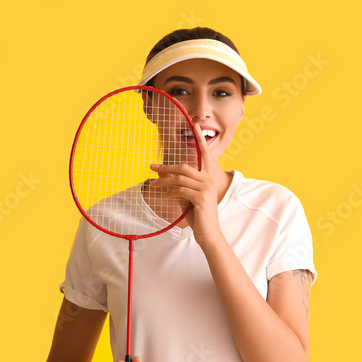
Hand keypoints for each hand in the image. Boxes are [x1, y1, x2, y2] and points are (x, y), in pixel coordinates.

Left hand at [149, 120, 224, 248]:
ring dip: (163, 182)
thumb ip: (177, 186)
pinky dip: (170, 193)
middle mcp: (209, 180)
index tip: (195, 125)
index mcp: (208, 178)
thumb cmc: (198, 217)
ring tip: (153, 185)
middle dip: (166, 166)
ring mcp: (206, 189)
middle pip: (184, 167)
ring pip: (180, 178)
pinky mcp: (201, 198)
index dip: (200, 139)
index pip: (205, 155)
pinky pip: (180, 190)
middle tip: (152, 167)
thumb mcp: (185, 199)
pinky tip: (165, 197)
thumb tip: (162, 176)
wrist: (209, 236)